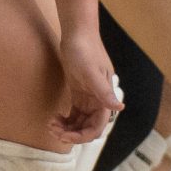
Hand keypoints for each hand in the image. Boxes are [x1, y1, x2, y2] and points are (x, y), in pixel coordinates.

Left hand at [49, 25, 121, 145]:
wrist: (77, 33)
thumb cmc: (85, 50)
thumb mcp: (91, 72)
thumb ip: (103, 91)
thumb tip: (120, 107)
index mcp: (104, 98)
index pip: (97, 126)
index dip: (82, 136)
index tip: (65, 136)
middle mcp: (98, 100)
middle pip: (88, 127)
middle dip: (72, 133)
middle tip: (53, 130)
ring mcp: (88, 97)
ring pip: (80, 122)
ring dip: (67, 128)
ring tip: (51, 125)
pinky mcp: (79, 93)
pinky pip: (74, 114)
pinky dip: (65, 120)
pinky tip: (54, 118)